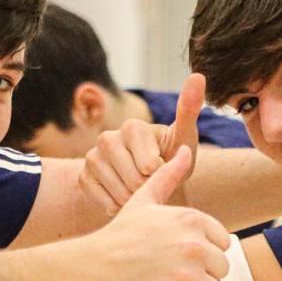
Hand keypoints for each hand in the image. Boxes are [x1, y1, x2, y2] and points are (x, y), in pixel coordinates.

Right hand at [73, 145, 229, 280]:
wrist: (90, 270)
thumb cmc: (119, 236)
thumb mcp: (143, 201)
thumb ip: (168, 176)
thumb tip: (184, 150)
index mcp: (192, 220)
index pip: (223, 245)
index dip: (201, 253)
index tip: (174, 254)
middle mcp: (194, 246)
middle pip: (220, 271)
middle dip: (198, 276)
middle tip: (166, 273)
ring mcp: (187, 277)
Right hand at [79, 73, 204, 214]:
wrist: (151, 178)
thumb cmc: (172, 155)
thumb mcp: (184, 137)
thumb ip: (189, 109)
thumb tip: (198, 75)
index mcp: (132, 126)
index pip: (149, 166)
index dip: (162, 175)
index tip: (164, 167)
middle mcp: (107, 137)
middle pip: (133, 180)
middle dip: (149, 189)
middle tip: (154, 182)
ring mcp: (92, 157)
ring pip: (117, 192)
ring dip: (134, 199)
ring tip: (141, 190)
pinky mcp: (83, 175)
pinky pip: (102, 200)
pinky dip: (117, 205)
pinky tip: (125, 197)